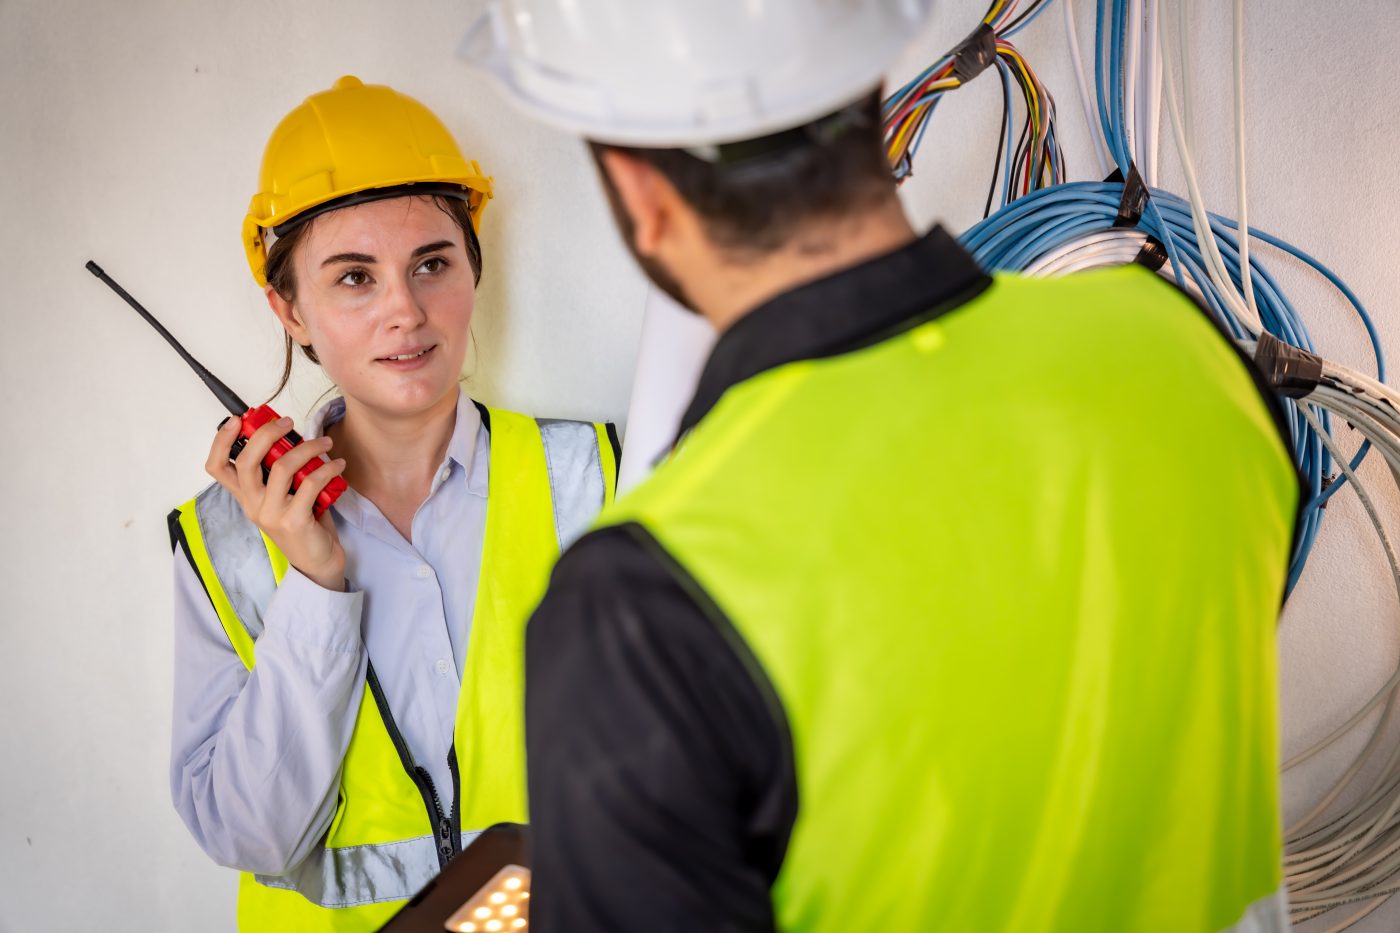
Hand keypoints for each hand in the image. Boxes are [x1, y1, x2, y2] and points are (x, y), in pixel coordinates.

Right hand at [206, 416, 348, 590]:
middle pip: (247, 461)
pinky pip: (310, 484)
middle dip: (266, 433)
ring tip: (325, 443)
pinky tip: (337, 465)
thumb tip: (290, 437)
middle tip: (288, 423)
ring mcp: (272, 514)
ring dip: (307, 448)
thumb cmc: (303, 523)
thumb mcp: (283, 496)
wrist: (317, 562)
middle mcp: (253, 505)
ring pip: (283, 467)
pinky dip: (327, 468)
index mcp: (246, 496)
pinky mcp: (294, 521)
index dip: (221, 441)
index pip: (217, 467)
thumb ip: (279, 472)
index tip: (237, 420)